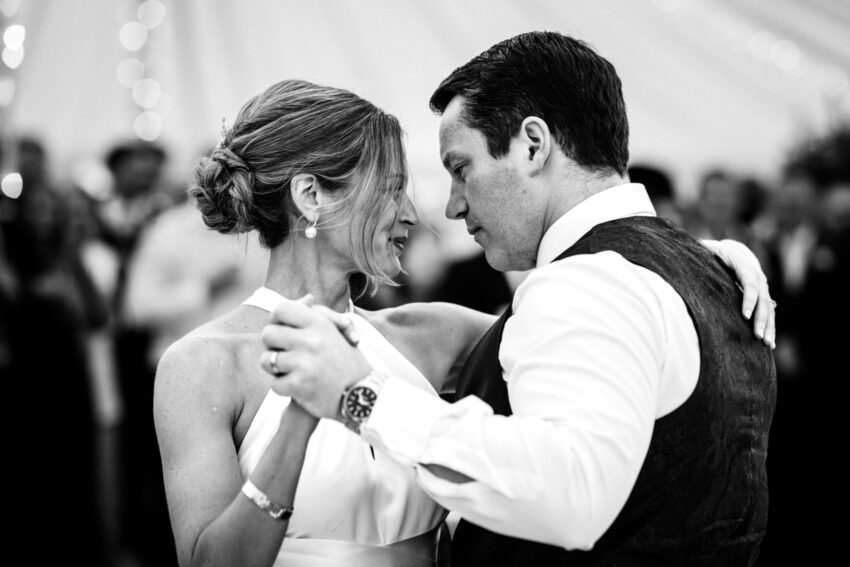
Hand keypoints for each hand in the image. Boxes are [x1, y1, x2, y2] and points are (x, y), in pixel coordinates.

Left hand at [260, 298, 371, 418]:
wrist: (361, 396)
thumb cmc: (348, 363)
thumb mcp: (337, 333)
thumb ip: (318, 316)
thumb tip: (306, 299)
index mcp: (319, 324)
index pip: (281, 309)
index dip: (277, 320)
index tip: (283, 330)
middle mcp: (311, 340)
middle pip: (268, 334)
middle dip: (272, 345)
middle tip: (284, 354)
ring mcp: (304, 363)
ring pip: (267, 360)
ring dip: (275, 368)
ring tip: (291, 371)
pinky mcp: (299, 385)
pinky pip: (275, 383)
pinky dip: (283, 388)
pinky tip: (297, 388)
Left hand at [705, 239, 775, 348]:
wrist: (739, 252)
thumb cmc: (718, 253)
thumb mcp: (709, 249)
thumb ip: (702, 251)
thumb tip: (692, 250)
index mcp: (745, 266)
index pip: (750, 284)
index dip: (749, 300)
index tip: (745, 316)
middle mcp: (758, 277)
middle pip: (763, 300)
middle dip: (761, 319)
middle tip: (757, 336)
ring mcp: (764, 288)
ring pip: (770, 308)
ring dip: (769, 326)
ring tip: (766, 344)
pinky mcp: (765, 298)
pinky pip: (770, 314)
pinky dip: (771, 328)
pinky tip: (770, 344)